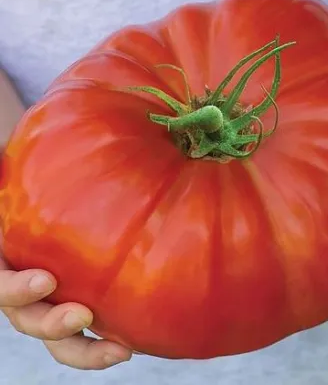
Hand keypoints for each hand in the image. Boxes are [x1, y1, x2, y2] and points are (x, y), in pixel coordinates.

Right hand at [0, 70, 131, 368]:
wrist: (52, 190)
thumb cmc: (35, 179)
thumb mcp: (19, 174)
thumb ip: (13, 174)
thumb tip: (8, 156)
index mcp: (6, 258)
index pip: (0, 284)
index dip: (15, 290)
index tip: (45, 280)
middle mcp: (25, 282)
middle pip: (28, 318)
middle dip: (52, 325)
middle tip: (82, 317)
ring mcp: (53, 295)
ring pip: (60, 334)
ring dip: (86, 349)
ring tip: (121, 350)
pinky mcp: (80, 296)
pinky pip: (90, 324)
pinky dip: (107, 337)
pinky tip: (135, 336)